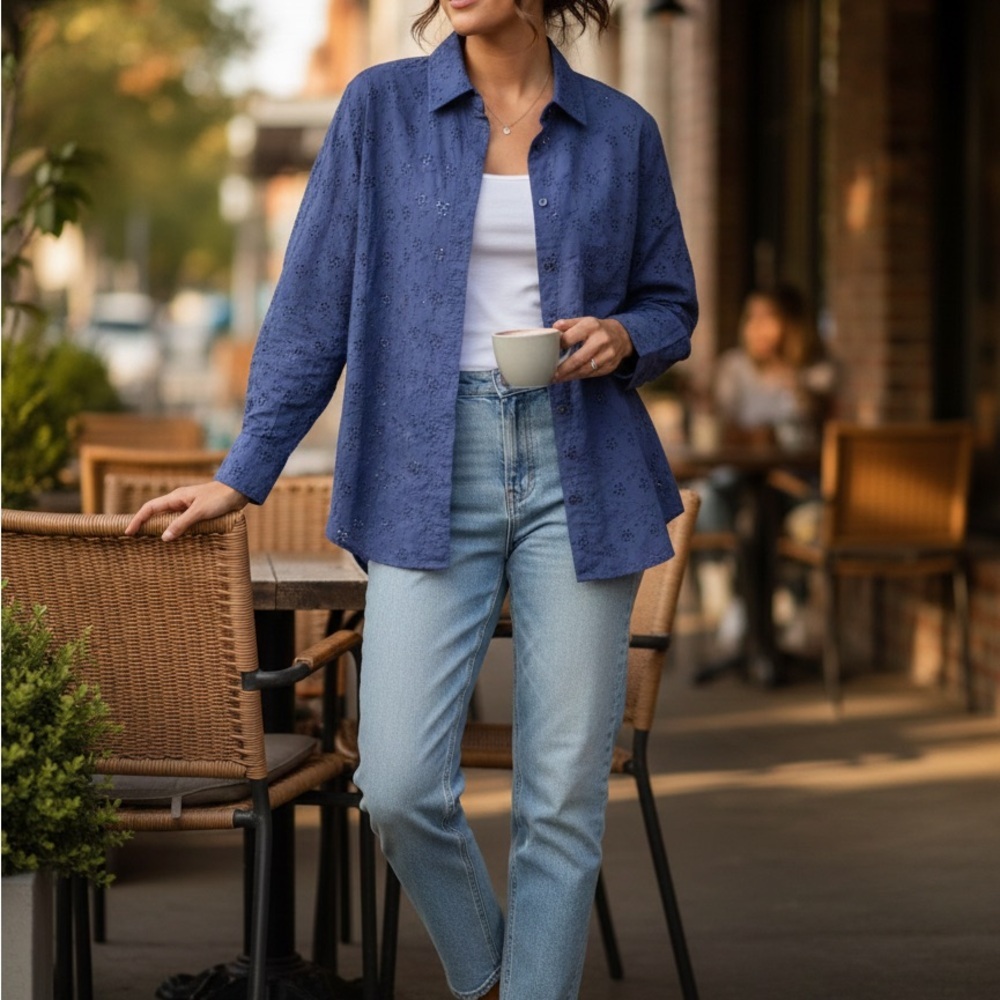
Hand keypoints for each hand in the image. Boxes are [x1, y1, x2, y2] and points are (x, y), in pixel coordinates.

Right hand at [125, 481, 248, 540]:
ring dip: (160, 528)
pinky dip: (174, 530)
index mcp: (176, 498)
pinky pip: (181, 522)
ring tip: (151, 542)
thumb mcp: (199, 512)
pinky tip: (175, 539)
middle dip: (145, 524)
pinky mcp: (198, 512)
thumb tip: (164, 538)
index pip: (150, 508)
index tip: (129, 532)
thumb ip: (182, 524)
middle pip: (157, 513)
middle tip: (135, 539)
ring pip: (169, 518)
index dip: (138, 520)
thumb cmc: (219, 499)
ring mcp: (188, 507)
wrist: (238, 491)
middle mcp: (180, 501)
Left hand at [552, 317, 633, 381]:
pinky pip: (592, 374)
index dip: (559, 347)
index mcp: (591, 326)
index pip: (570, 338)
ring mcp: (608, 355)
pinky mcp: (610, 366)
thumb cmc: (597, 329)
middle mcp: (601, 340)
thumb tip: (552, 329)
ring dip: (570, 376)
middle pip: (578, 359)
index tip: (549, 354)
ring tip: (558, 378)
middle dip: (564, 369)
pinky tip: (571, 377)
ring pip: (585, 369)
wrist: (622, 336)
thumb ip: (567, 324)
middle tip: (552, 375)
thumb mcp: (584, 321)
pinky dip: (580, 376)